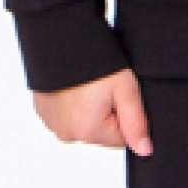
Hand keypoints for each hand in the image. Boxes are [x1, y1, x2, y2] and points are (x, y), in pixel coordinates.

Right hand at [32, 67, 153, 153]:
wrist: (59, 37)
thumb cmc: (93, 60)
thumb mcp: (125, 89)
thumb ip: (137, 123)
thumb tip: (145, 150)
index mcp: (88, 131)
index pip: (122, 138)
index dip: (125, 114)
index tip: (118, 94)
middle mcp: (67, 133)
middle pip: (100, 132)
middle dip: (106, 112)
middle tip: (103, 86)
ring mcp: (52, 122)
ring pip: (83, 122)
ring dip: (88, 108)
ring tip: (88, 84)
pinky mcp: (43, 111)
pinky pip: (66, 114)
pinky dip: (72, 102)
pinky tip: (74, 84)